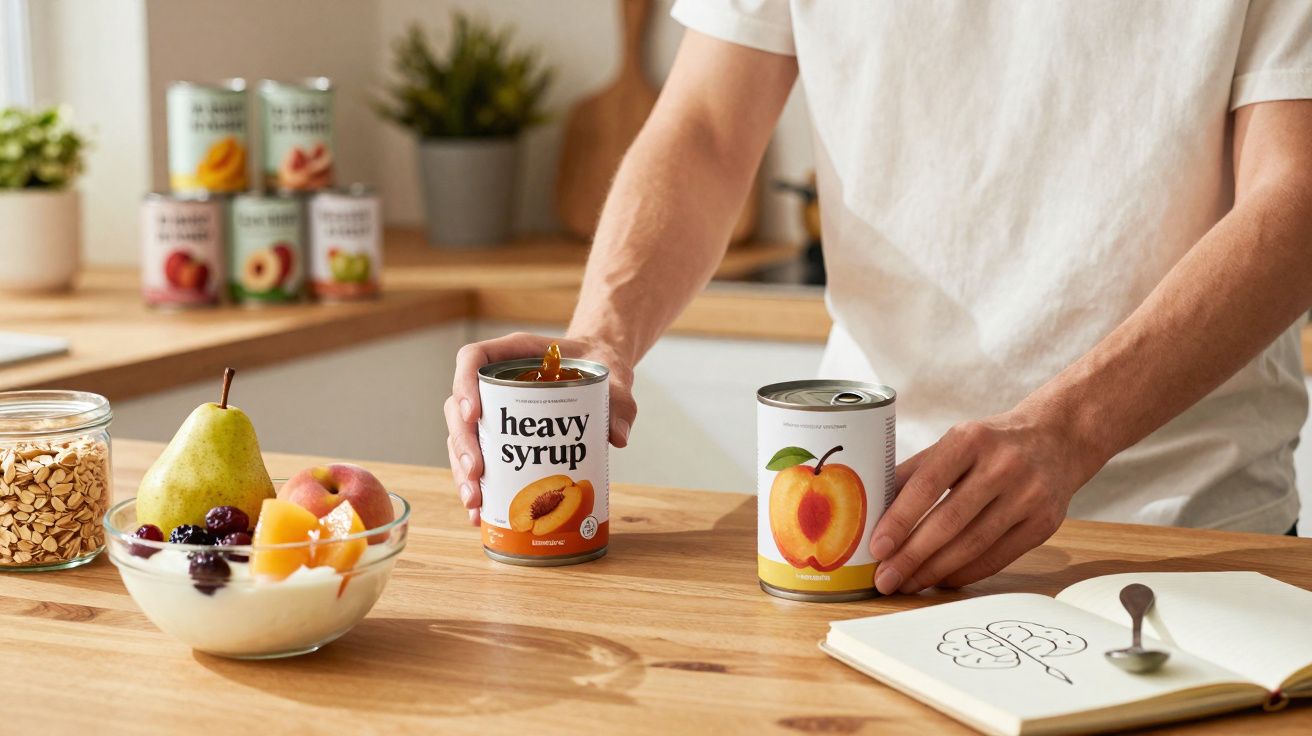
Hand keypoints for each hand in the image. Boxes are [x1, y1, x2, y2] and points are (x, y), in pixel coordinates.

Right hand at [444, 332, 636, 525]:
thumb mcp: (615, 380)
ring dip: (462, 470)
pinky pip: (478, 456)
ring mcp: (494, 409)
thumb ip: (620, 403)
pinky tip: (480, 511)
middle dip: (463, 444)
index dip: (464, 384)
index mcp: (515, 354)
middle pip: (459, 407)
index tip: (473, 415)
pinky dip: (476, 484)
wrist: (601, 372)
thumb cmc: (600, 368)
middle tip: (476, 474)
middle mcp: (496, 381)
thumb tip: (617, 437)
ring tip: (475, 501)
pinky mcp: (500, 435)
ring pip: (462, 436)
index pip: (474, 358)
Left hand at [869, 406, 1106, 594]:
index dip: (899, 519)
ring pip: (973, 545)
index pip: (927, 485)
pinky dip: (964, 573)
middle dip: (911, 555)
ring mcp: (1028, 496)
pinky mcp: (1044, 523)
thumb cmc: (991, 444)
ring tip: (907, 583)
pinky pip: (997, 558)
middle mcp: (1003, 466)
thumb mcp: (954, 443)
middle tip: (885, 578)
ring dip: (934, 570)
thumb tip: (872, 510)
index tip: (877, 547)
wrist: (1057, 440)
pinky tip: (941, 579)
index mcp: (970, 439)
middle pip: (949, 522)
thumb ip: (915, 473)